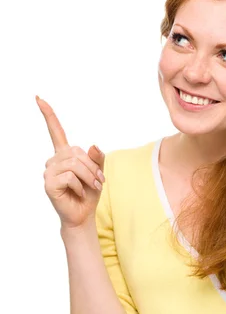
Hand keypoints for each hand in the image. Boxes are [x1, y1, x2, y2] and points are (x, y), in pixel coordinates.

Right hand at [38, 96, 105, 228]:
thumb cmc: (88, 193)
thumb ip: (97, 159)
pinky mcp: (49, 184)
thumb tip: (94, 145)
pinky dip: (80, 186)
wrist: (83, 215)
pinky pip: (70, 177)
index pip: (56, 131)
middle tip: (99, 181)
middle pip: (76, 152)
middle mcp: (54, 161)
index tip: (38, 98)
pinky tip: (78, 193)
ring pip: (74, 164)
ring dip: (89, 177)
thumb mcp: (97, 173)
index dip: (48, 115)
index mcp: (64, 155)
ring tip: (92, 187)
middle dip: (92, 166)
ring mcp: (49, 172)